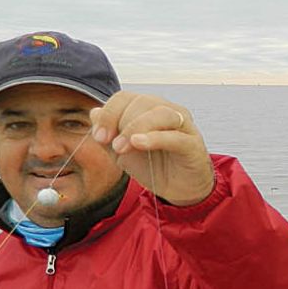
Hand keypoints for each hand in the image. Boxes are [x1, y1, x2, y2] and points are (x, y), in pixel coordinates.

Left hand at [89, 91, 213, 205]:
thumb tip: (94, 113)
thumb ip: (108, 134)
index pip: (125, 98)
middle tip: (111, 145)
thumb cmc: (153, 167)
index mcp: (148, 109)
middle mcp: (167, 111)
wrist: (178, 190)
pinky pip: (174, 136)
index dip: (108, 114)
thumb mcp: (122, 152)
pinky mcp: (193, 144)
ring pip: (160, 113)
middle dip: (120, 121)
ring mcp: (184, 126)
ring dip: (135, 128)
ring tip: (121, 148)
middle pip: (141, 101)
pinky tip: (139, 144)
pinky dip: (154, 138)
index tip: (99, 137)